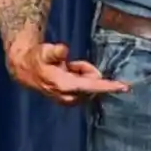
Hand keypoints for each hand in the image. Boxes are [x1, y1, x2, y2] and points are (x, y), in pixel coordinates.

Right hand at [7, 42, 129, 105]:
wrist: (26, 71)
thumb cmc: (38, 59)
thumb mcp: (45, 51)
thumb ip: (55, 51)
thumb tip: (63, 50)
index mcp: (64, 85)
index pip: (92, 86)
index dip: (108, 85)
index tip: (123, 87)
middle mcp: (69, 96)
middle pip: (94, 81)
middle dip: (87, 70)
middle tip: (71, 64)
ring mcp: (70, 100)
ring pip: (90, 82)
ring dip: (83, 73)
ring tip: (67, 67)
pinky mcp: (70, 99)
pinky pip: (86, 85)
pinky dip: (81, 76)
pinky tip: (68, 72)